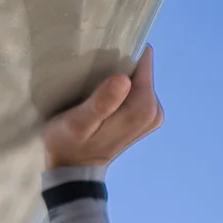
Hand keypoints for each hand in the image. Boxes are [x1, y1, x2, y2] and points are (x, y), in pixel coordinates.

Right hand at [41, 45, 162, 168]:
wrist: (72, 170)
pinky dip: (118, 87)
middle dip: (117, 64)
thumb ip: (102, 102)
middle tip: (91, 76)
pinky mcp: (144, 116)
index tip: (98, 60)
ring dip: (116, 76)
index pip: (141, 58)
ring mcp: (151, 114)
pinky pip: (134, 89)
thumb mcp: (78, 123)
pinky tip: (100, 97)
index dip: (120, 52)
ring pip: (137, 77)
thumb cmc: (68, 144)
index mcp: (143, 108)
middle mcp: (154, 110)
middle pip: (140, 67)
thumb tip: (123, 79)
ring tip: (93, 87)